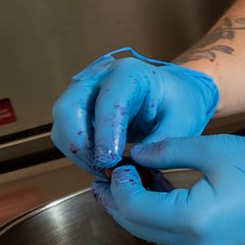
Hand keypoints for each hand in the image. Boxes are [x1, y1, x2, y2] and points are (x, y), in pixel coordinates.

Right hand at [52, 51, 221, 171]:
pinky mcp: (79, 109)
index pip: (106, 103)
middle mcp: (99, 77)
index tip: (111, 161)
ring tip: (104, 171)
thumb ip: (162, 141)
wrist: (174, 95)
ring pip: (62, 124)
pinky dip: (79, 153)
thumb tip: (135, 163)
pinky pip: (67, 133)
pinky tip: (100, 164)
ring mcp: (84, 92)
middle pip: (68, 109)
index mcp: (128, 73)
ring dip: (78, 152)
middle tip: (103, 170)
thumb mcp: (182, 121)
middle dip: (81, 145)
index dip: (106, 134)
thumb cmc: (179, 103)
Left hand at [99, 134, 244, 244]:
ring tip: (129, 180)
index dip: (118, 185)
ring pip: (154, 233)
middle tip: (107, 176)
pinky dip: (159, 215)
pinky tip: (158, 192)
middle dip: (118, 202)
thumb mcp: (216, 149)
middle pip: (138, 226)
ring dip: (136, 209)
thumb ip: (169, 150)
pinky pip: (175, 233)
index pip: (134, 207)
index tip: (115, 162)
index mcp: (193, 219)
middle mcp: (197, 242)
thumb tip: (138, 153)